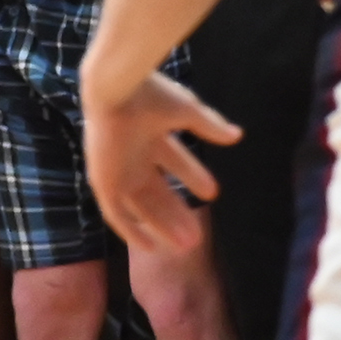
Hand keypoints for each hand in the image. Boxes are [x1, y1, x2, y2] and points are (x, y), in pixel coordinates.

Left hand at [84, 69, 243, 256]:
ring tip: (187, 243)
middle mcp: (131, 153)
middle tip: (198, 233)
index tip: (213, 193)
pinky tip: (149, 246)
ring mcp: (116, 169)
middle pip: (155, 190)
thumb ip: (209, 126)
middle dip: (177, 211)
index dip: (192, 175)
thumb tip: (237, 136)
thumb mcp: (187, 112)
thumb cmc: (151, 96)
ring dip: (162, 225)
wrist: (118, 92)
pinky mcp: (103, 181)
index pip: (173, 159)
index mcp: (148, 133)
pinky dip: (130, 230)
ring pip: (140, 205)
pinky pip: (115, 213)